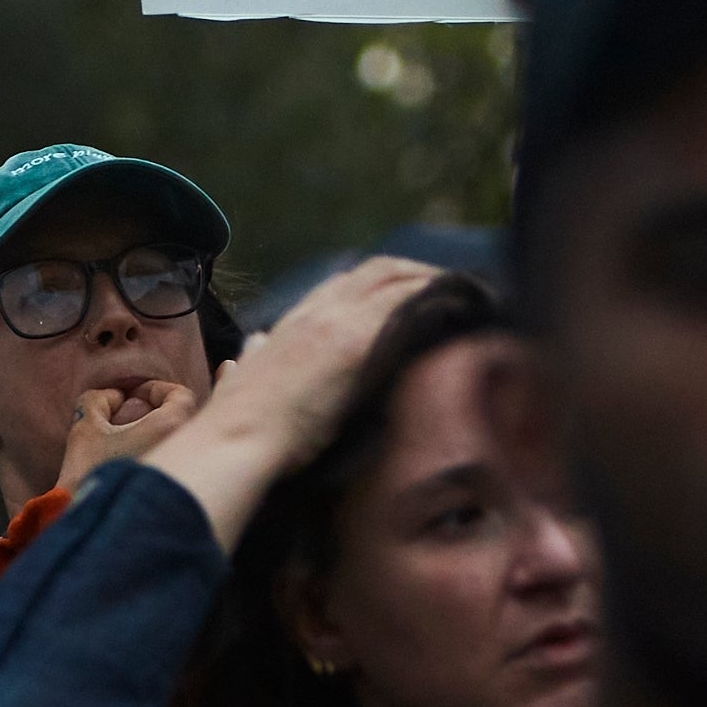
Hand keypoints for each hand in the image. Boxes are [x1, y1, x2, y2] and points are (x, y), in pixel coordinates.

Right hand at [56, 379, 197, 496]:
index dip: (153, 389)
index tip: (129, 396)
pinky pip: (174, 463)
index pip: (180, 394)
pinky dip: (155, 456)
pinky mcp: (176, 491)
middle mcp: (186, 448)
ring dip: (152, 435)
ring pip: (176, 442)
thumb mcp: (85, 425)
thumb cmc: (88, 472)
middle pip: (180, 419)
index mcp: (171, 426)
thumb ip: (99, 399)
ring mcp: (184, 472)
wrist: (88, 523)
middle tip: (124, 419)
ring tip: (122, 443)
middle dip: (153, 414)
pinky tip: (129, 465)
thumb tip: (115, 398)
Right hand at [157, 255, 437, 489]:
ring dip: (433, 281)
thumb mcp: (241, 377)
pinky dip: (436, 299)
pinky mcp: (356, 342)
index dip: (381, 280)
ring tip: (466, 296)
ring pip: (395, 276)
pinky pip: (406, 302)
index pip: (344, 281)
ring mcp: (337, 321)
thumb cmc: (240, 422)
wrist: (239, 437)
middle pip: (377, 269)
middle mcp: (317, 310)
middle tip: (449, 290)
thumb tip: (253, 347)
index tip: (407, 292)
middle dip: (416, 272)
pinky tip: (460, 309)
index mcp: (292, 320)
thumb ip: (253, 356)